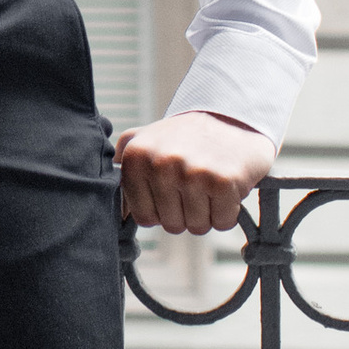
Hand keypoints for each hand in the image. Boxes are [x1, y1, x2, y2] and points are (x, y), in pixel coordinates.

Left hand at [114, 110, 274, 235]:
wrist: (232, 121)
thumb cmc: (184, 139)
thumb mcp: (144, 141)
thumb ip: (121, 171)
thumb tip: (116, 212)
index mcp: (137, 156)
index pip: (144, 217)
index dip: (161, 210)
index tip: (171, 189)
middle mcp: (161, 163)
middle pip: (171, 225)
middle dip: (186, 213)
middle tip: (195, 184)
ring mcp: (193, 172)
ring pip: (197, 227)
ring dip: (207, 213)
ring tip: (209, 184)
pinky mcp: (223, 182)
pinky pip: (222, 223)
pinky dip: (228, 212)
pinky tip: (226, 188)